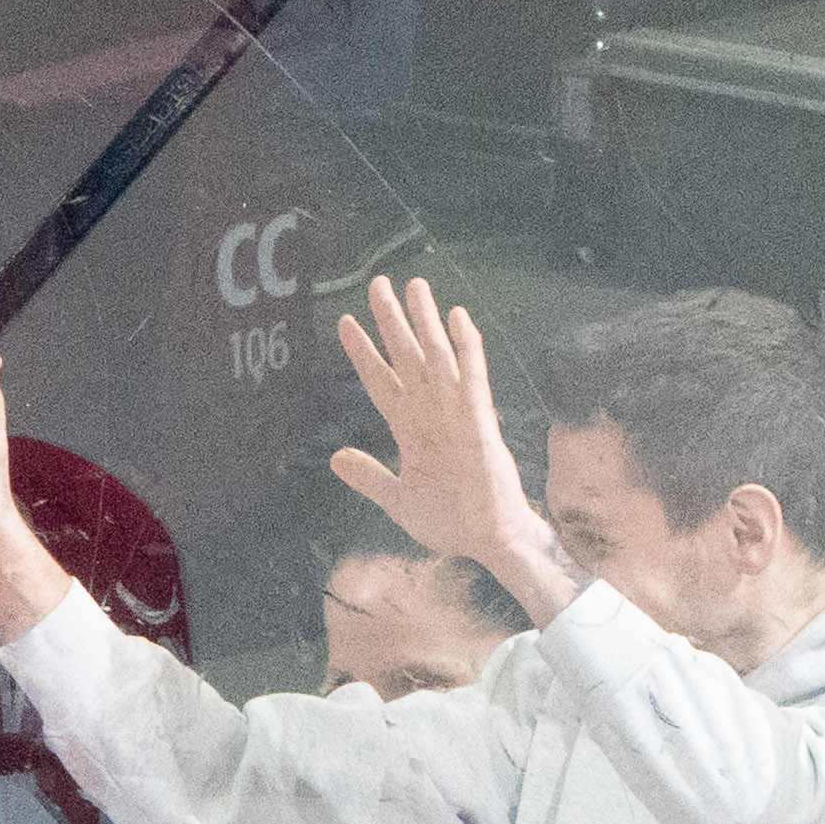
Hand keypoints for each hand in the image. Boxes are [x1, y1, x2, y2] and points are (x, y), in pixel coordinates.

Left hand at [330, 277, 571, 622]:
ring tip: (413, 286)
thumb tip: (336, 458)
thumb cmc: (451, 521)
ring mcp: (456, 415)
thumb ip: (369, 476)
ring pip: (437, 358)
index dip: (362, 352)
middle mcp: (431, 414)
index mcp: (411, 431)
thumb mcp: (397, 500)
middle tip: (377, 283)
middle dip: (391, 321)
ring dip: (424, 322)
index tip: (344, 323)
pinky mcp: (480, 423)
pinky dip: (466, 348)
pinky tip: (458, 318)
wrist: (489, 540)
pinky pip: (472, 378)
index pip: (380, 381)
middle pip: (406, 357)